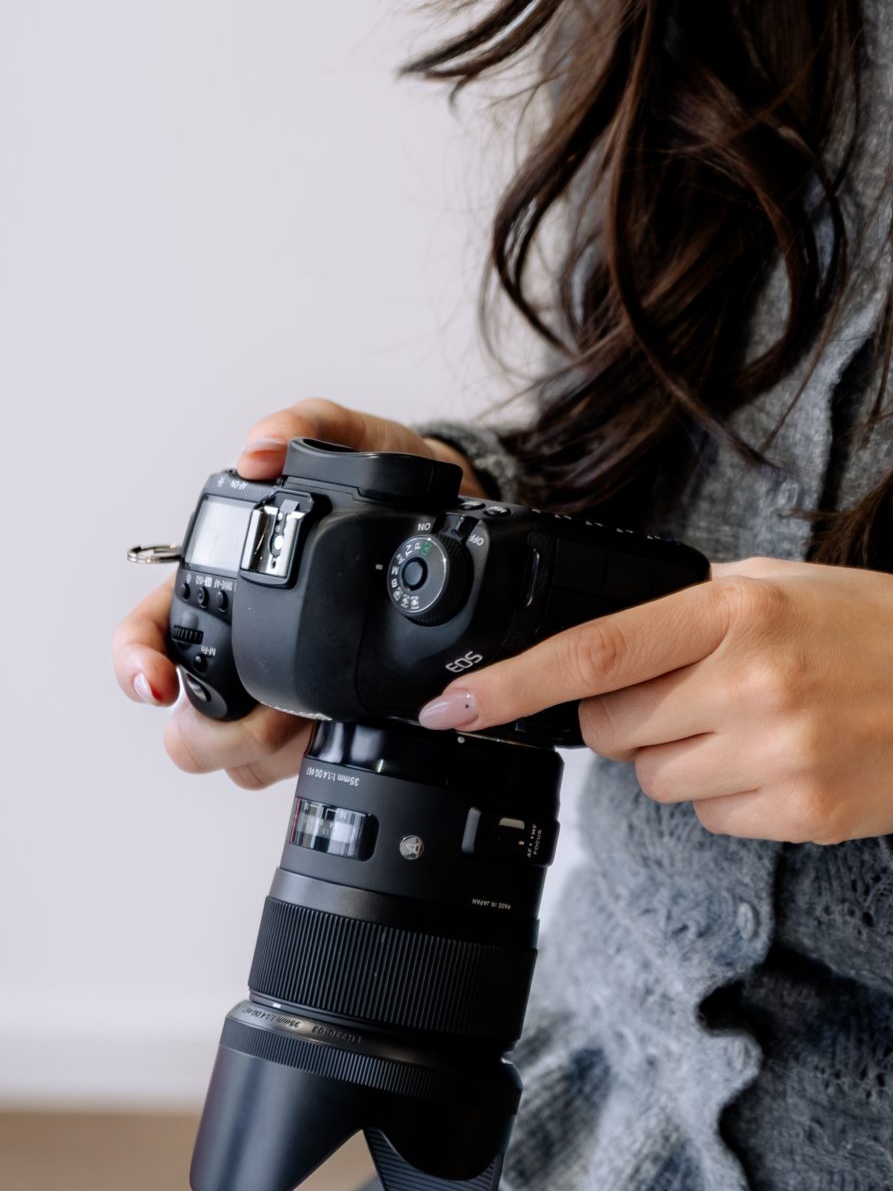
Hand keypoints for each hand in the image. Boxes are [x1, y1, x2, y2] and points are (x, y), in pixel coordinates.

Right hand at [113, 394, 480, 787]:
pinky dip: (308, 756)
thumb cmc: (390, 481)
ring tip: (311, 718)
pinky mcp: (324, 720)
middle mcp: (241, 647)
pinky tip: (339, 729)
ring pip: (239, 759)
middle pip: (189, 722)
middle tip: (275, 712)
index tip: (157, 683)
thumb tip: (257, 449)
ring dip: (268, 750)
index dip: (137, 663)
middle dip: (222, 732)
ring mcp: (280, 692)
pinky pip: (293, 765)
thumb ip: (307, 426)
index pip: (150, 633)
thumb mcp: (355, 438)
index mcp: (225, 585)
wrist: (457, 519)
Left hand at [416, 557, 892, 843]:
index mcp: (737, 610)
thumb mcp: (781, 583)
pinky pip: (709, 818)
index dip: (512, 684)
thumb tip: (597, 646)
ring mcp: (777, 753)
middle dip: (626, 716)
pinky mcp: (799, 812)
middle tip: (690, 691)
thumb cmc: (872, 628)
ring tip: (749, 723)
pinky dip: (726, 794)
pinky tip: (778, 759)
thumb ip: (691, 607)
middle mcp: (751, 681)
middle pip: (612, 728)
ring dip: (677, 758)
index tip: (451, 704)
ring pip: (654, 781)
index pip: (596, 649)